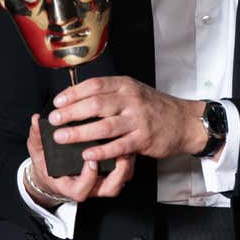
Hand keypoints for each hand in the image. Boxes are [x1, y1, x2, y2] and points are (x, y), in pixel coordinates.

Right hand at [25, 113, 135, 207]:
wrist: (53, 172)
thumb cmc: (47, 162)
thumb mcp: (38, 151)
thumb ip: (37, 137)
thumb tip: (36, 120)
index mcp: (69, 186)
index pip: (81, 190)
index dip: (88, 178)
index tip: (89, 160)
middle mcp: (89, 186)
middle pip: (110, 189)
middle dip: (118, 173)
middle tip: (122, 153)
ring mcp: (102, 181)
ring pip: (122, 180)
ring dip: (128, 165)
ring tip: (129, 146)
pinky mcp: (112, 172)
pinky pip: (126, 170)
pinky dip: (130, 157)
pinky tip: (129, 141)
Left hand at [46, 76, 208, 164]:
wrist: (184, 121)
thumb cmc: (154, 107)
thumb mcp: (134, 92)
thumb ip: (110, 93)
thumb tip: (78, 98)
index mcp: (126, 86)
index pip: (95, 85)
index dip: (73, 93)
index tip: (57, 102)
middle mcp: (131, 100)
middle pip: (95, 104)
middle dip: (71, 113)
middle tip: (55, 120)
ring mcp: (137, 120)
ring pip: (104, 126)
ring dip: (79, 132)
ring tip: (62, 137)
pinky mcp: (143, 139)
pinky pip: (118, 146)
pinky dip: (101, 151)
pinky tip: (87, 154)